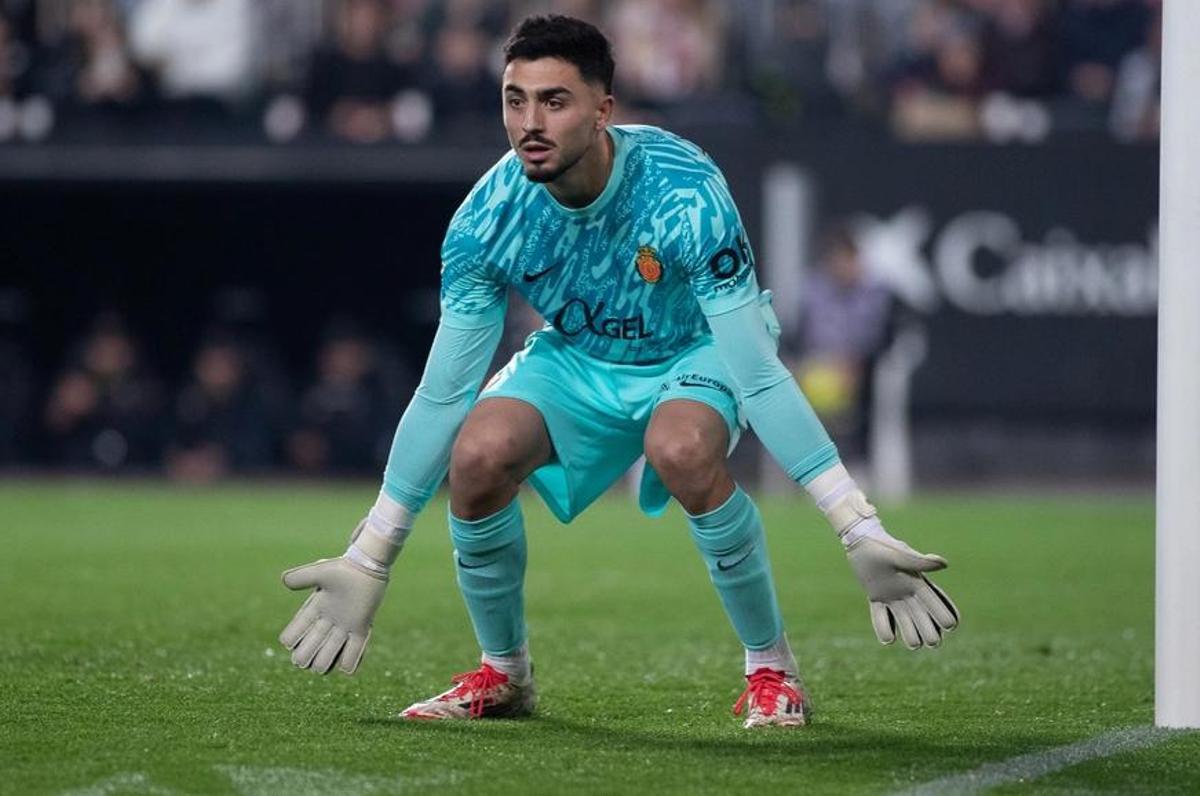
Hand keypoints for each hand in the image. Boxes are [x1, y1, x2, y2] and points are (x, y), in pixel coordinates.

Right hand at [279, 555, 387, 673]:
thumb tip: (284, 581)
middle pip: (313, 643)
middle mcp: (328, 620)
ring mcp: (345, 625)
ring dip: (325, 660)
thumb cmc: (343, 568)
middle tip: (301, 662)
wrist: (367, 566)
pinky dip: (350, 659)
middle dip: (306, 654)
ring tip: (319, 669)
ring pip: (332, 649)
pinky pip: (355, 647)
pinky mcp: (361, 627)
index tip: (288, 642)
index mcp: (315, 608)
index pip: (298, 627)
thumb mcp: (320, 571)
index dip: (292, 636)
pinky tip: (345, 668)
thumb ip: (302, 576)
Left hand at [846, 536, 958, 649]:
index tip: (951, 626)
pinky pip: (881, 617)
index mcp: (917, 582)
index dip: (944, 614)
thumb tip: (944, 563)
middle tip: (933, 642)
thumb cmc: (883, 546)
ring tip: (913, 644)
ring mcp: (892, 597)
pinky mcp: (877, 598)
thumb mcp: (901, 555)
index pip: (935, 602)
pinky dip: (884, 628)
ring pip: (905, 621)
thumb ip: (921, 562)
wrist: (861, 540)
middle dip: (929, 631)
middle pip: (922, 617)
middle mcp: (907, 593)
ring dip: (910, 633)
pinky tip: (888, 639)